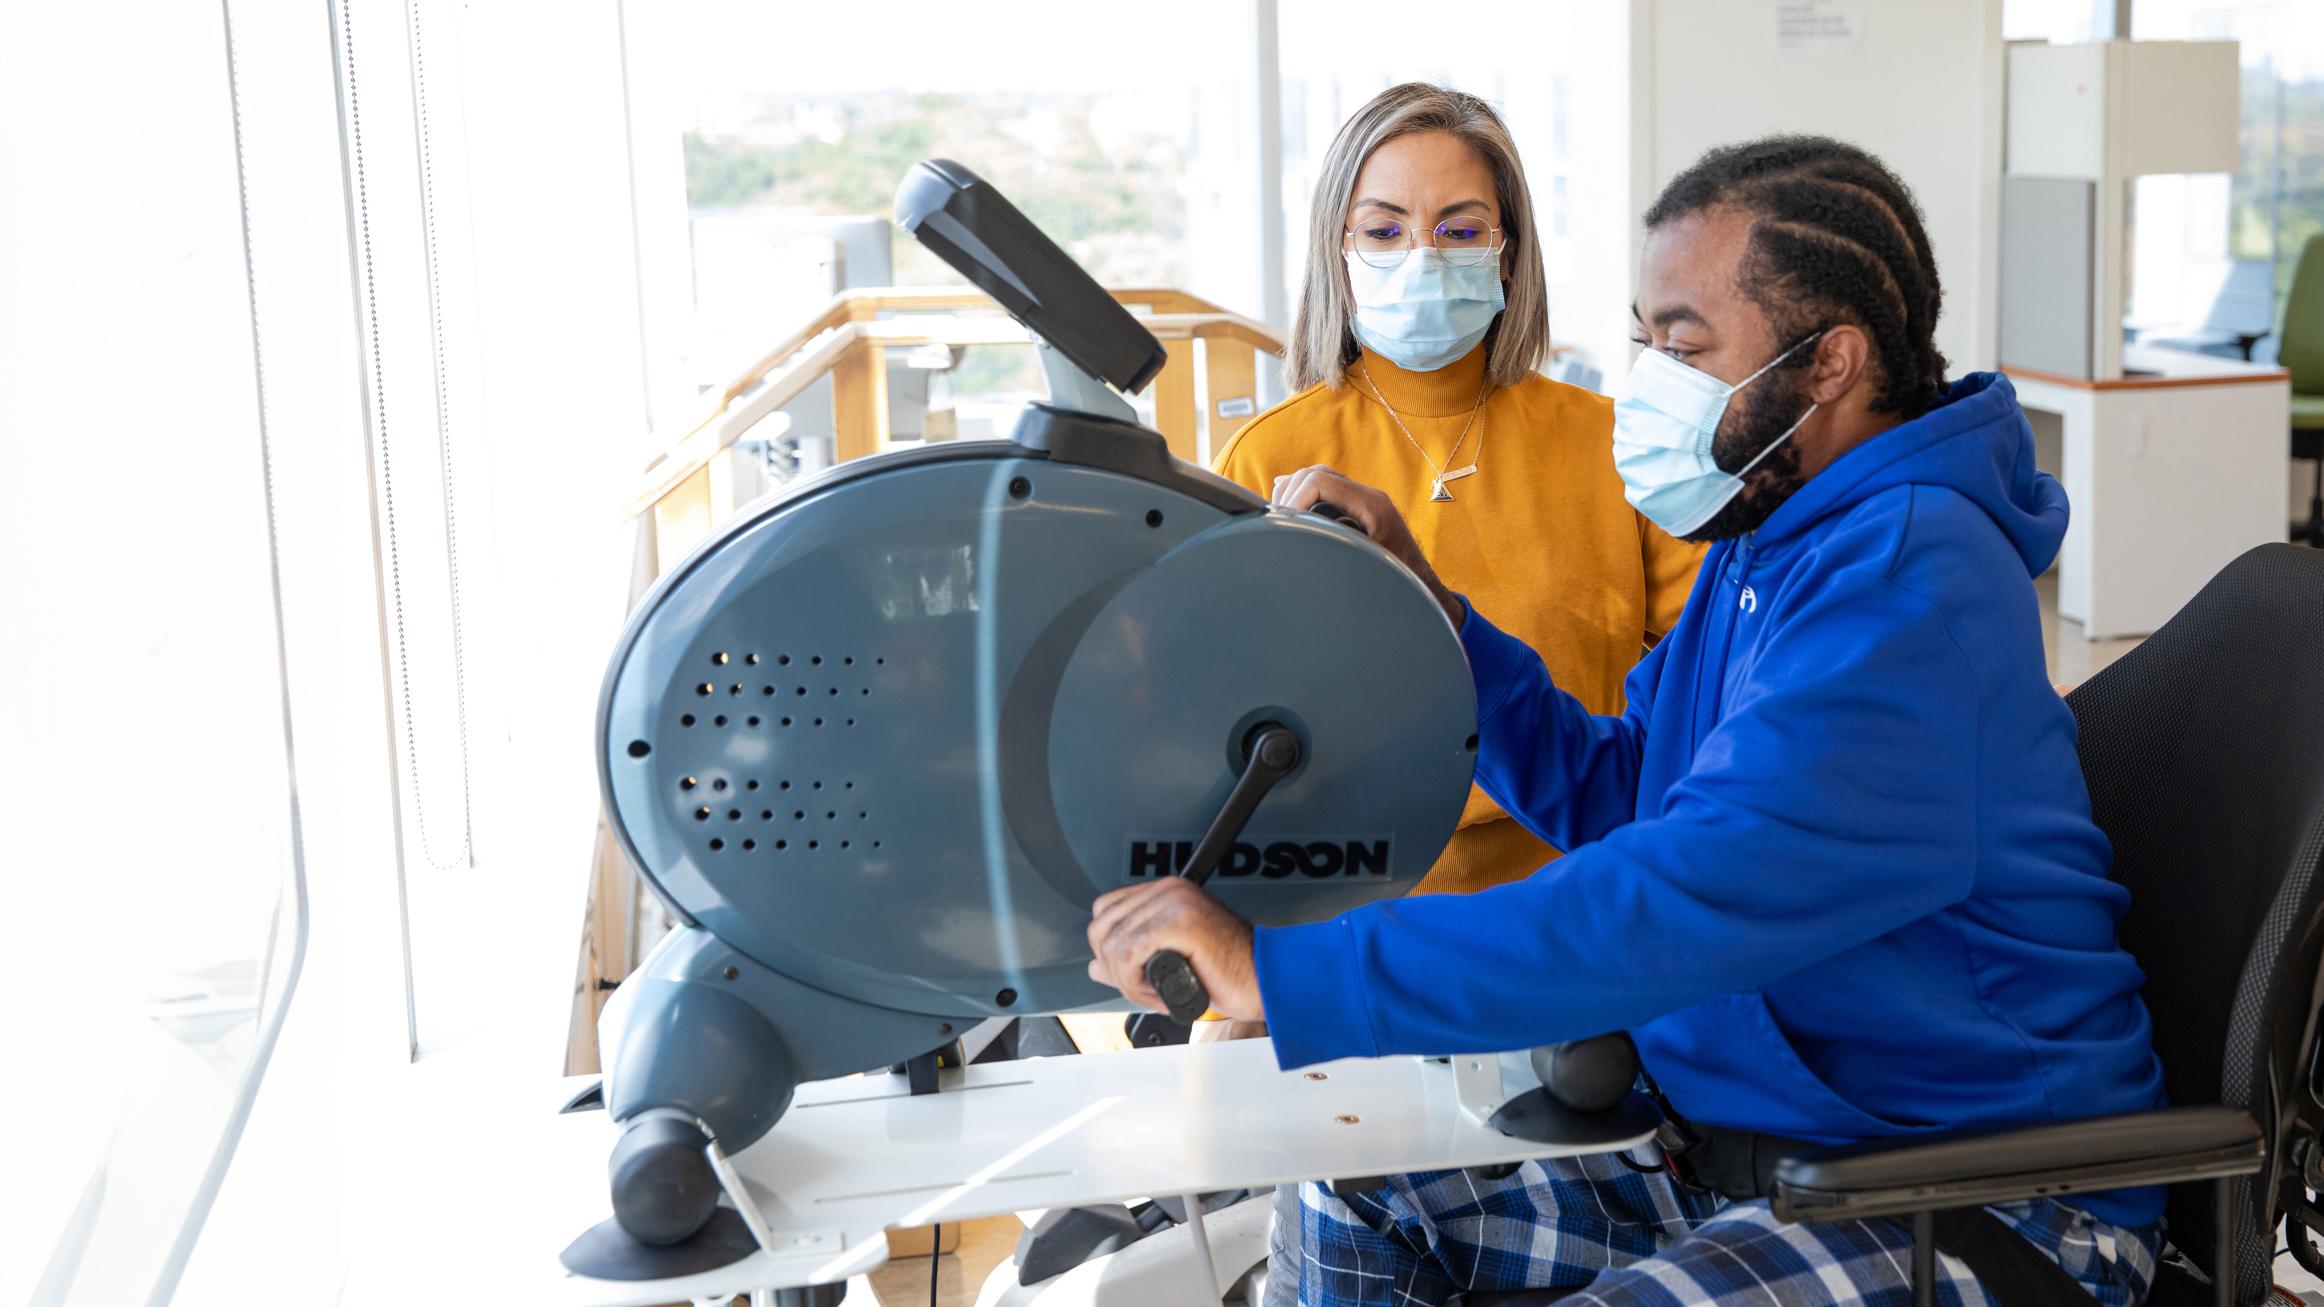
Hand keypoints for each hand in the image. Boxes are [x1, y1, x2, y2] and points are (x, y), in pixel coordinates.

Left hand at [1086, 878, 1262, 1020]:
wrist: (1265, 981)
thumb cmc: (1229, 973)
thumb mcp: (1170, 963)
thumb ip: (1132, 959)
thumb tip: (1096, 966)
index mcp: (1166, 892)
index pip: (1106, 912)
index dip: (1111, 951)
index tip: (1135, 976)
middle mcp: (1168, 890)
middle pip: (1102, 929)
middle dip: (1116, 970)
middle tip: (1146, 991)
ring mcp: (1173, 902)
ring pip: (1112, 945)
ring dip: (1128, 982)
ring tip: (1157, 994)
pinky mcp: (1178, 922)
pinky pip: (1128, 956)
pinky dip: (1136, 984)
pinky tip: (1161, 993)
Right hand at [1270, 464, 1462, 626]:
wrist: (1422, 589)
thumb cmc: (1399, 584)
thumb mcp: (1364, 568)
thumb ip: (1335, 548)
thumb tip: (1298, 542)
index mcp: (1371, 505)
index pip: (1319, 481)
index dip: (1294, 499)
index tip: (1284, 523)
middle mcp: (1368, 496)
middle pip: (1314, 474)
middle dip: (1290, 495)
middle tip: (1278, 523)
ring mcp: (1362, 500)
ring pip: (1318, 479)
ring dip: (1295, 494)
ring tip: (1282, 519)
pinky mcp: (1357, 509)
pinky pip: (1325, 491)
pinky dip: (1304, 497)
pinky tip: (1292, 514)